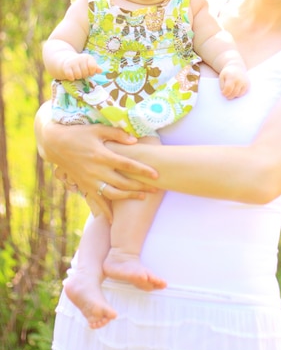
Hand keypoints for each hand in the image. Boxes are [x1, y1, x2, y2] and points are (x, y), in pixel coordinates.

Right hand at [35, 104, 159, 220]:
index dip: (142, 170)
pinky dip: (105, 212)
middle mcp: (97, 170)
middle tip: (155, 189)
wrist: (56, 144)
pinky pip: (97, 202)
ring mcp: (90, 181)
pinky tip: (113, 220)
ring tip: (143, 197)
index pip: (127, 165)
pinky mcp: (84, 187)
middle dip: (140, 186)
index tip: (156, 174)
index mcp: (102, 155)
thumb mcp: (97, 129)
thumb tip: (134, 140)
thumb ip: (116, 134)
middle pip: (123, 182)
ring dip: (128, 197)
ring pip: (113, 194)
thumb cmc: (79, 134)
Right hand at [62, 53, 101, 79]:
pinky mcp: (66, 66)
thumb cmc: (80, 64)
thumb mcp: (88, 64)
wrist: (66, 60)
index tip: (89, 72)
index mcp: (88, 57)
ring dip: (77, 77)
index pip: (93, 67)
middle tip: (81, 72)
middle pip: (85, 73)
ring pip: (78, 76)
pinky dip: (71, 78)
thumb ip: (95, 68)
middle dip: (84, 75)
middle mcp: (81, 58)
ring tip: (76, 73)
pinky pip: (71, 76)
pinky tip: (71, 75)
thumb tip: (101, 71)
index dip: (91, 72)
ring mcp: (73, 62)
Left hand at [219, 65, 248, 98]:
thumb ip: (222, 86)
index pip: (228, 89)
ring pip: (239, 94)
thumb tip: (224, 94)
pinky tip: (236, 89)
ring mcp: (245, 82)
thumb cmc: (227, 73)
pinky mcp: (248, 84)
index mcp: (232, 77)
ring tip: (231, 91)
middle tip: (226, 96)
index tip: (222, 93)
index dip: (224, 93)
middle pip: (234, 93)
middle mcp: (239, 79)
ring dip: (234, 95)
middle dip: (229, 96)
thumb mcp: (221, 77)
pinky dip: (239, 93)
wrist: (236, 67)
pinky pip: (243, 93)